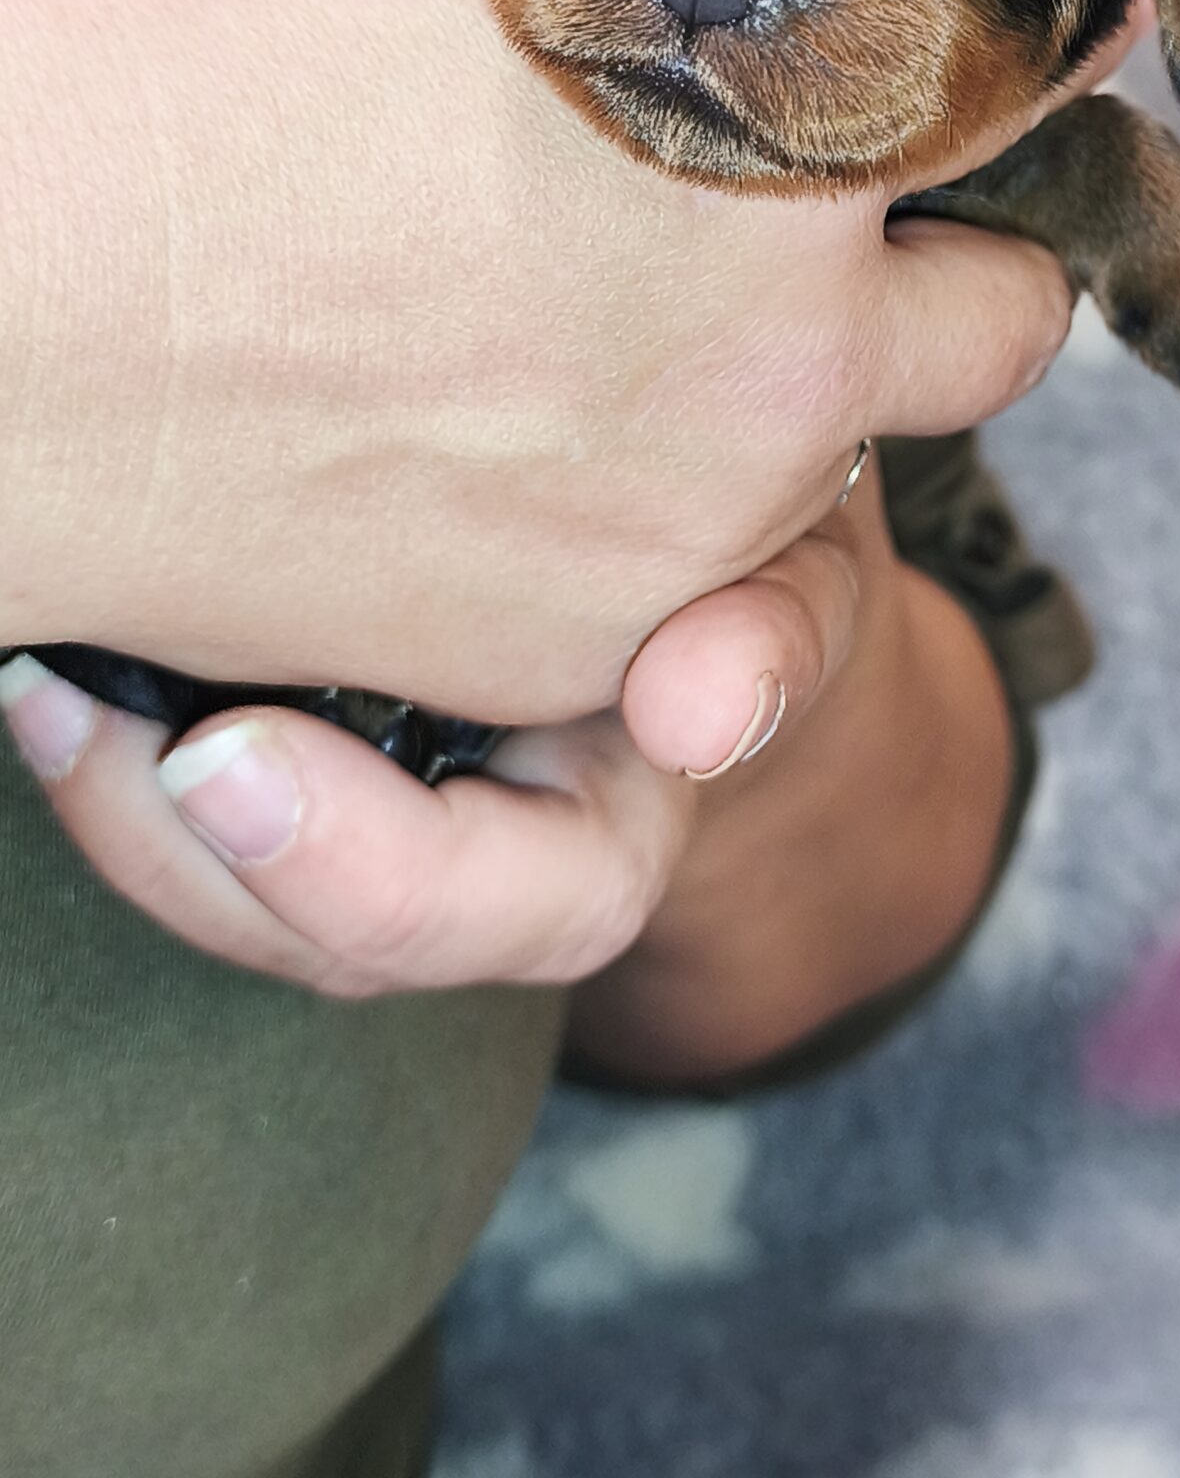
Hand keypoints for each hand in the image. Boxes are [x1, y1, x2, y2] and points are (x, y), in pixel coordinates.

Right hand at [0, 0, 1128, 723]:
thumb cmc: (182, 30)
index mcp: (812, 124)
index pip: (1056, 97)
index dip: (1033, 65)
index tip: (1004, 57)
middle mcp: (796, 362)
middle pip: (1000, 326)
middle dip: (933, 266)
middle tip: (799, 208)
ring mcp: (689, 534)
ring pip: (839, 470)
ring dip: (787, 398)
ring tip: (615, 314)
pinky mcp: (570, 655)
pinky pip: (683, 598)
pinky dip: (636, 524)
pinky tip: (492, 429)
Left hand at [0, 463, 1012, 1038]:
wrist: (686, 554)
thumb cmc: (739, 546)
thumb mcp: (797, 569)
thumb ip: (778, 629)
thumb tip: (702, 707)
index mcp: (622, 834)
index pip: (532, 905)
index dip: (375, 867)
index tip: (227, 759)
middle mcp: (496, 872)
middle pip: (346, 941)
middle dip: (195, 862)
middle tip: (75, 721)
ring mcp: (392, 841)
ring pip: (250, 907)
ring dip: (125, 818)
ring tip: (43, 691)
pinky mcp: (309, 786)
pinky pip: (203, 838)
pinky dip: (119, 776)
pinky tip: (58, 676)